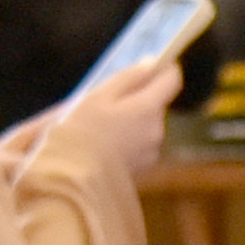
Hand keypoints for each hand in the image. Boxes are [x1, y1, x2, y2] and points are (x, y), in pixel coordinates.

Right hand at [42, 51, 182, 188]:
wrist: (74, 182)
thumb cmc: (80, 133)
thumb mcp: (99, 97)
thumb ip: (128, 78)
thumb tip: (152, 64)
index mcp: (148, 108)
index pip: (171, 80)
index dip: (164, 68)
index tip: (156, 62)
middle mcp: (157, 130)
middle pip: (155, 103)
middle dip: (137, 98)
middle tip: (106, 99)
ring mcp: (151, 152)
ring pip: (145, 124)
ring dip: (129, 120)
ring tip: (99, 126)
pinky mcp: (142, 168)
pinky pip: (138, 144)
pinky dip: (125, 139)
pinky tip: (102, 144)